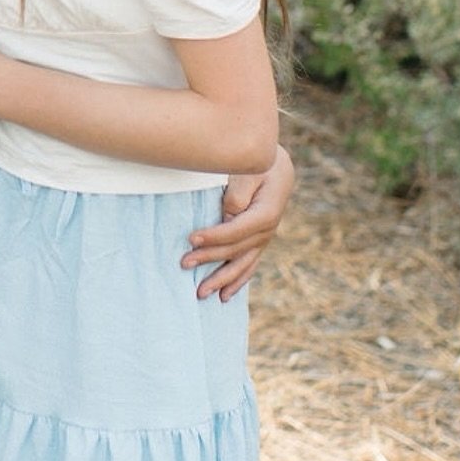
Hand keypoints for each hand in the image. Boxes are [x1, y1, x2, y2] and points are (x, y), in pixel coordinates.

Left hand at [183, 143, 294, 302]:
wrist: (275, 165)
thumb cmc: (257, 164)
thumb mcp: (249, 171)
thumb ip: (239, 194)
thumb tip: (228, 214)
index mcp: (266, 214)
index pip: (235, 230)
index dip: (213, 237)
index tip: (190, 239)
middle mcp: (267, 231)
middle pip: (235, 250)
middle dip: (208, 258)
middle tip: (184, 264)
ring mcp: (263, 239)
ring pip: (242, 264)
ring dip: (221, 280)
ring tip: (201, 293)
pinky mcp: (258, 242)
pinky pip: (248, 265)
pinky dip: (237, 281)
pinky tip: (224, 296)